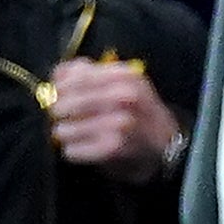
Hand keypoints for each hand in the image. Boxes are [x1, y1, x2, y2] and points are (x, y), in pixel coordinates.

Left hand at [47, 57, 182, 182]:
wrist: (164, 142)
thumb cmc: (136, 110)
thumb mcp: (121, 82)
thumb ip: (88, 72)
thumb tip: (59, 72)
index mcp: (125, 76)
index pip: (75, 77)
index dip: (60, 87)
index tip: (59, 94)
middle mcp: (124, 96)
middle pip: (63, 104)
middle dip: (58, 113)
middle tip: (64, 117)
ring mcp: (120, 123)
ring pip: (63, 129)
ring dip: (65, 133)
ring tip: (77, 133)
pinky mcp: (114, 148)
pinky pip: (72, 150)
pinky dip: (74, 151)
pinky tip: (85, 147)